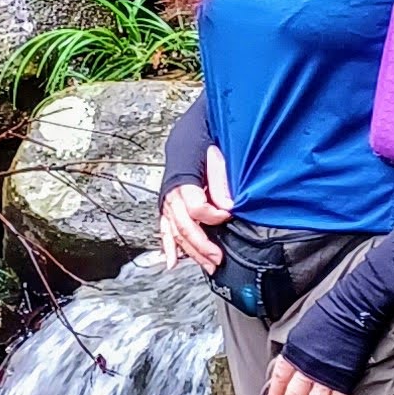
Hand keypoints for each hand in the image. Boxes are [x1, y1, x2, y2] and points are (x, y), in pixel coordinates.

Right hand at [160, 142, 231, 273]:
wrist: (192, 130)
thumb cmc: (203, 137)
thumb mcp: (215, 151)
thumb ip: (220, 179)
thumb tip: (227, 204)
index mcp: (181, 177)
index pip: (195, 206)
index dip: (213, 215)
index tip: (228, 215)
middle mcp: (171, 193)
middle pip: (183, 225)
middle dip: (202, 244)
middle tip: (218, 257)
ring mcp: (168, 201)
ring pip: (176, 232)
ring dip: (191, 251)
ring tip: (207, 264)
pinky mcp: (168, 207)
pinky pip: (165, 230)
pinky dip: (168, 247)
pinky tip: (172, 262)